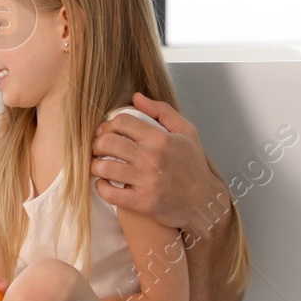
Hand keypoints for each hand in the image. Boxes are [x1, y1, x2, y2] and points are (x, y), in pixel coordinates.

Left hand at [92, 92, 225, 233]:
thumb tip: (136, 97)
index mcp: (161, 139)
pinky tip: (105, 184)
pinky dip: (101, 188)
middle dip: (97, 144)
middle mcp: (153, 158)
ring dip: (96, 166)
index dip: (109, 125)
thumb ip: (161, 111)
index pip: (122, 122)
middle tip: (98, 149)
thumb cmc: (193, 165)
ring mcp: (147, 181)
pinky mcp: (143, 202)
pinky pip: (110, 193)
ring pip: (105, 167)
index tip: (106, 132)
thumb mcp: (186, 132)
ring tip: (99, 166)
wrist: (204, 202)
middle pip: (108, 142)